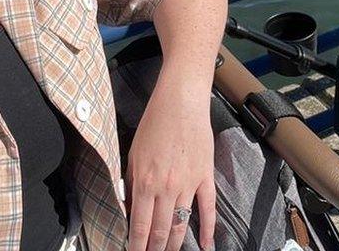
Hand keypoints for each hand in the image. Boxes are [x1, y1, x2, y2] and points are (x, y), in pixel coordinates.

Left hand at [126, 85, 215, 250]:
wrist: (181, 102)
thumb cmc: (155, 123)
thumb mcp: (134, 154)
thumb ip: (132, 184)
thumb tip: (130, 208)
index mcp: (146, 182)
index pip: (140, 226)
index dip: (136, 246)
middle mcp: (167, 188)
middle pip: (161, 231)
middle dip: (154, 250)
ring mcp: (188, 184)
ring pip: (181, 225)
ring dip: (174, 245)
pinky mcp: (205, 177)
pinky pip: (208, 209)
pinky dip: (208, 230)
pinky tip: (206, 246)